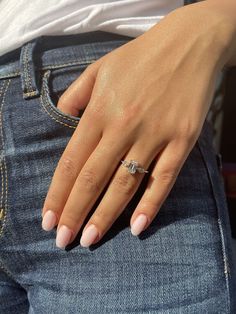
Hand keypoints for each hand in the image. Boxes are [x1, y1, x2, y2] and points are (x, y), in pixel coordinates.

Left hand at [41, 1, 234, 248]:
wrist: (189, 44)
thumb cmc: (140, 57)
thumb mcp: (99, 69)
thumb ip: (76, 96)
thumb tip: (62, 120)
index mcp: (100, 110)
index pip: (73, 161)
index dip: (58, 193)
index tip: (48, 219)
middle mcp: (124, 126)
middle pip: (94, 179)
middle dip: (75, 213)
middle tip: (62, 241)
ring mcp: (155, 135)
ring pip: (125, 184)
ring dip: (106, 216)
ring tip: (89, 239)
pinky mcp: (182, 140)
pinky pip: (164, 178)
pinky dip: (151, 205)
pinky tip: (138, 227)